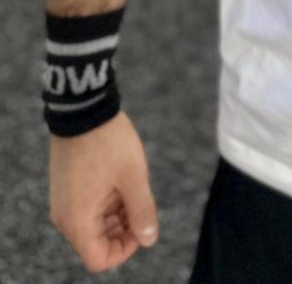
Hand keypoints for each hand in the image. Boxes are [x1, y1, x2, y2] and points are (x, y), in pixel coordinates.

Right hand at [48, 111, 159, 273]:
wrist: (84, 109)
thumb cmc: (109, 142)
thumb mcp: (134, 177)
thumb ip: (142, 211)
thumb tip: (149, 239)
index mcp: (77, 220)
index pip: (100, 259)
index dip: (125, 249)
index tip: (143, 226)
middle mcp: (66, 216)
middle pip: (98, 242)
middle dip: (124, 230)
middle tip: (144, 204)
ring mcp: (65, 202)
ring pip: (96, 224)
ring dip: (119, 214)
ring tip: (135, 188)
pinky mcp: (68, 188)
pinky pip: (89, 208)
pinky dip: (109, 202)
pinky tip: (124, 182)